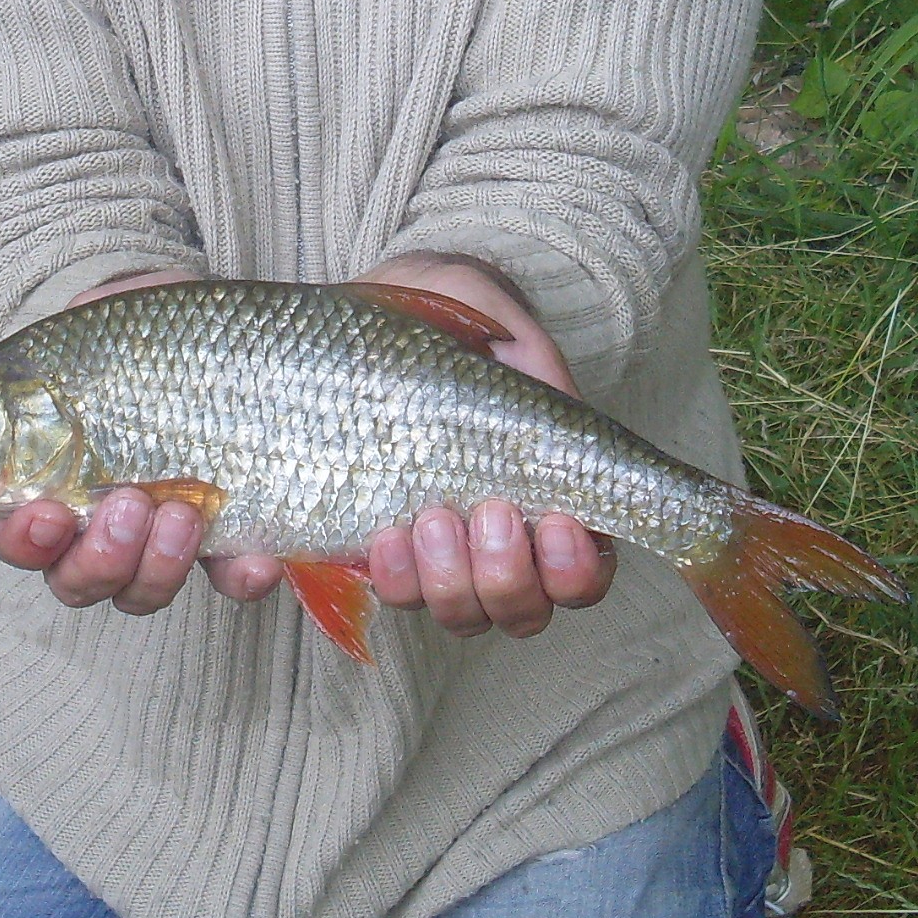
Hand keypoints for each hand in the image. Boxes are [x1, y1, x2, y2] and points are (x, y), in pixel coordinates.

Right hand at [0, 269, 240, 615]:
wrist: (222, 337)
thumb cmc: (146, 334)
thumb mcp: (106, 322)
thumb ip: (80, 337)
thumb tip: (77, 319)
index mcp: (50, 481)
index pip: (18, 536)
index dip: (25, 540)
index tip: (46, 512)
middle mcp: (99, 524)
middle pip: (75, 580)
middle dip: (98, 556)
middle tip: (127, 503)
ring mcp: (161, 539)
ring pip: (140, 592)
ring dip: (157, 566)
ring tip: (183, 512)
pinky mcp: (227, 540)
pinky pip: (229, 582)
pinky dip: (239, 578)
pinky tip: (255, 559)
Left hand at [356, 253, 617, 637]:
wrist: (339, 320)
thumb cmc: (424, 316)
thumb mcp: (474, 304)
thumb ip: (517, 341)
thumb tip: (544, 389)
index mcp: (533, 492)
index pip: (578, 572)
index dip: (575, 569)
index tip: (555, 524)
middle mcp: (481, 542)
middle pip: (516, 609)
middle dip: (504, 575)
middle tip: (481, 515)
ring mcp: (419, 554)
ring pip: (451, 613)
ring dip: (441, 583)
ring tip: (421, 521)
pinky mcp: (347, 551)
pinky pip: (348, 596)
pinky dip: (346, 586)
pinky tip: (343, 547)